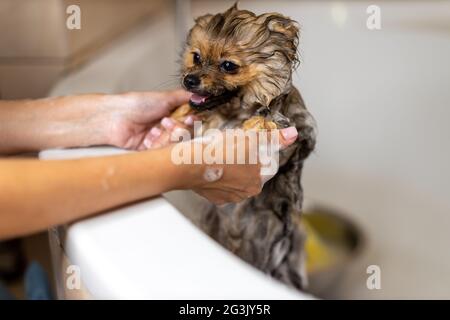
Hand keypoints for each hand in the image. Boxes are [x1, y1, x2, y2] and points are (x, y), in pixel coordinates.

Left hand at [105, 90, 191, 149]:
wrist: (116, 118)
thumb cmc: (136, 104)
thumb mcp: (164, 97)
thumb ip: (185, 97)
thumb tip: (203, 96)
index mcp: (172, 114)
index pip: (190, 122)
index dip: (192, 122)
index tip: (189, 119)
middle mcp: (167, 128)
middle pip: (185, 135)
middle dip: (178, 130)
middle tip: (166, 123)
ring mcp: (160, 140)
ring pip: (175, 145)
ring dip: (166, 137)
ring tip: (154, 130)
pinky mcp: (152, 152)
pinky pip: (163, 153)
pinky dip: (157, 145)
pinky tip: (148, 138)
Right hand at [183, 126, 298, 203]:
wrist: (190, 164)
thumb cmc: (220, 152)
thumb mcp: (251, 140)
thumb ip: (273, 138)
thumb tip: (293, 134)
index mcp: (256, 182)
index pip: (266, 164)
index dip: (259, 149)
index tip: (249, 141)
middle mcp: (243, 193)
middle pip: (250, 171)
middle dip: (244, 158)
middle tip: (233, 145)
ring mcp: (225, 196)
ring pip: (234, 177)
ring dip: (231, 165)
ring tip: (221, 152)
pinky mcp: (210, 195)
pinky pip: (218, 181)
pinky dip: (216, 172)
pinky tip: (211, 161)